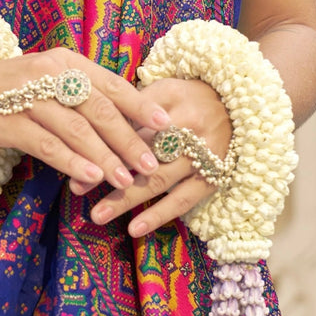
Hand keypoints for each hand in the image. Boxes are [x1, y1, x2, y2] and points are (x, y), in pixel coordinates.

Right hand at [0, 48, 171, 190]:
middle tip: (151, 164)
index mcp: (66, 61)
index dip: (140, 105)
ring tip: (125, 179)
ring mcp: (29, 96)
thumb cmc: (9, 88)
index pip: (111, 84)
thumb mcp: (47, 81)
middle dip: (129, 139)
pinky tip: (89, 178)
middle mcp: (51, 73)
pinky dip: (72, 162)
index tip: (166, 126)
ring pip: (77, 129)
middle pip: (100, 108)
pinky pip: (47, 144)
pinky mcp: (8, 121)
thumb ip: (80, 94)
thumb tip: (122, 122)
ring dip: (105, 157)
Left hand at [86, 76, 230, 237]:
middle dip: (107, 170)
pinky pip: (183, 200)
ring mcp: (202, 153)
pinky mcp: (213, 176)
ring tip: (97, 215)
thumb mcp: (163, 88)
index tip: (73, 153)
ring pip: (158, 178)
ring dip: (126, 198)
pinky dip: (158, 214)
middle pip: (140, 150)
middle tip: (76, 187)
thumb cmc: (189, 97)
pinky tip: (134, 228)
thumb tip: (90, 131)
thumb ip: (131, 107)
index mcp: (170, 95)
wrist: (241, 105)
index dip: (101, 136)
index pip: (129, 118)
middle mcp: (188, 123)